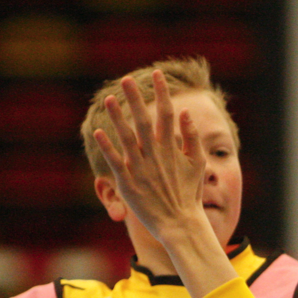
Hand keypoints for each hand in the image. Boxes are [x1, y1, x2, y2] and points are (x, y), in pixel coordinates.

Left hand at [92, 71, 208, 243]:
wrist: (180, 224)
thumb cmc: (189, 194)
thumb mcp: (197, 164)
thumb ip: (191, 137)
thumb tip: (185, 111)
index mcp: (172, 148)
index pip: (167, 113)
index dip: (162, 92)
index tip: (157, 73)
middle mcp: (155, 155)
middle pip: (144, 119)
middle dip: (136, 98)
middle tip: (127, 79)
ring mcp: (141, 168)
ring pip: (126, 136)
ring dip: (118, 116)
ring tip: (110, 98)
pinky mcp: (128, 183)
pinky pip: (115, 161)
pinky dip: (107, 146)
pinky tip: (99, 131)